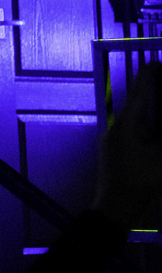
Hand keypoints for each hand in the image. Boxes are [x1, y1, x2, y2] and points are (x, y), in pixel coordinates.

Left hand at [93, 63, 161, 228]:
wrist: (114, 210)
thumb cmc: (137, 185)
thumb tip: (160, 125)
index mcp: (124, 126)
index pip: (138, 95)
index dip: (149, 77)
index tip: (157, 63)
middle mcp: (116, 128)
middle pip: (139, 105)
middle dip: (154, 93)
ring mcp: (115, 139)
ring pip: (138, 120)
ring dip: (153, 112)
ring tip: (161, 98)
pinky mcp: (118, 150)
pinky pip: (136, 132)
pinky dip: (150, 128)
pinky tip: (156, 127)